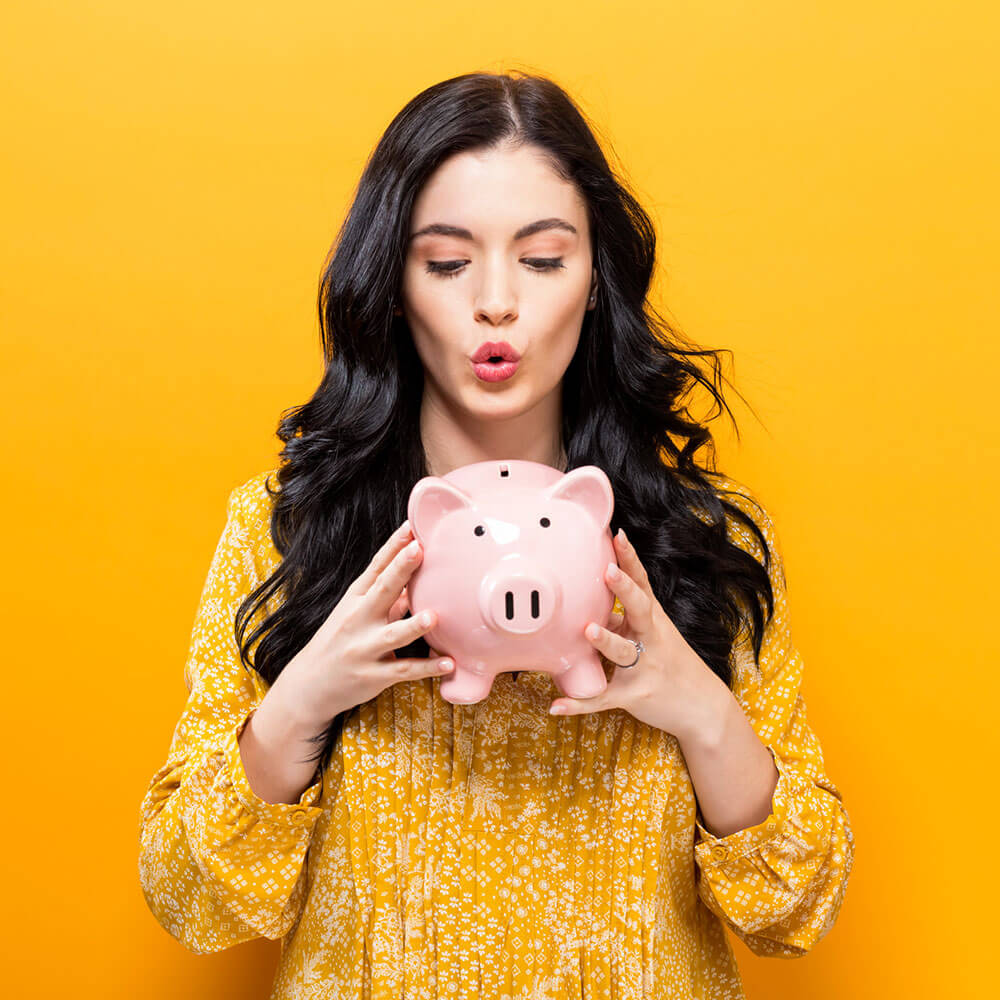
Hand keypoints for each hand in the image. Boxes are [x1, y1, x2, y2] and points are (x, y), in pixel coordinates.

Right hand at [270, 520, 453, 735]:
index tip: (410, 527)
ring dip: (413, 626)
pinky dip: (427, 668)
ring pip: (393, 636)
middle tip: (419, 550)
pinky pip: (404, 671)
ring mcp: (365, 649)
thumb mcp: (355, 613)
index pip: (376, 567)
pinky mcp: (374, 676)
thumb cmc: (337, 643)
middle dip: (400, 570)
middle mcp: (358, 620)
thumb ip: (387, 596)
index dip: (393, 547)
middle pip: (382, 591)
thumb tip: (414, 576)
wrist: (308, 686)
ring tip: (434, 616)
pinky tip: (448, 663)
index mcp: (355, 599)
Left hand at [549, 528, 726, 741]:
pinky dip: (579, 703)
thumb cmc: (672, 663)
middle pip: (639, 609)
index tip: (618, 536)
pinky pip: (604, 698)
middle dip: (624, 589)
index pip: (642, 583)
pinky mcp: (635, 695)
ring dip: (606, 641)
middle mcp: (652, 638)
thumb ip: (624, 618)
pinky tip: (556, 705)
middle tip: (608, 571)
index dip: (630, 560)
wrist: (703, 707)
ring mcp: (645, 666)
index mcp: (653, 619)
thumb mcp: (653, 634)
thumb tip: (591, 602)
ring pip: (623, 652)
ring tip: (588, 630)